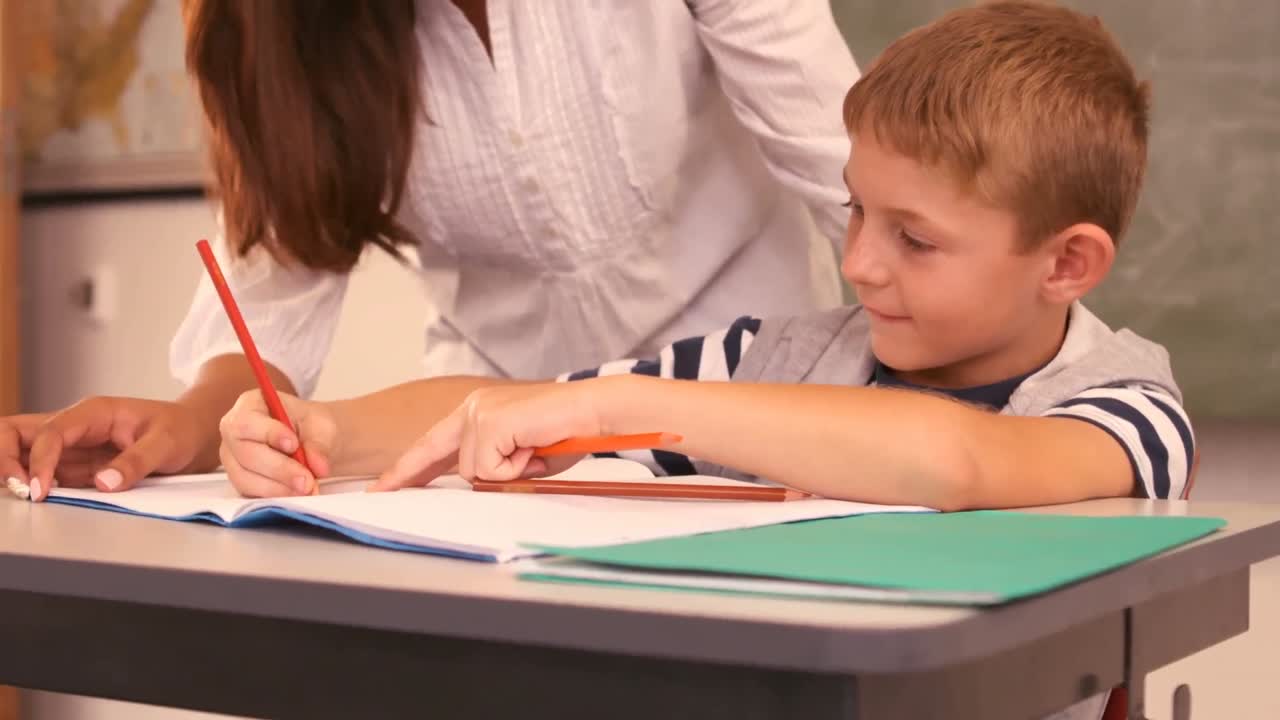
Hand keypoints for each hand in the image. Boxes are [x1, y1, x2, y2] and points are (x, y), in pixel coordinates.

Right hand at [0, 397, 208, 501]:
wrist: (194, 434)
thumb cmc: (181, 430)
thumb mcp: (167, 443)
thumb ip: (136, 461)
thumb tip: (104, 483)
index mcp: (93, 413)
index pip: (50, 432)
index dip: (39, 461)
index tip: (41, 490)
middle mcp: (75, 426)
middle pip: (16, 431)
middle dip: (6, 458)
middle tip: (21, 489)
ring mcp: (72, 446)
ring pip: (22, 449)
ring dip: (14, 470)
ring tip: (28, 495)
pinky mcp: (76, 465)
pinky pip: (43, 472)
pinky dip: (33, 483)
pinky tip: (40, 498)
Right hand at [219, 390, 337, 496]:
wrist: (315, 444)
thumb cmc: (313, 427)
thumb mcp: (322, 426)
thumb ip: (319, 444)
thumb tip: (318, 466)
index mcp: (250, 405)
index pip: (247, 422)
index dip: (268, 434)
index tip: (294, 444)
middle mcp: (234, 432)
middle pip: (245, 453)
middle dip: (278, 469)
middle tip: (307, 480)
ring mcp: (233, 459)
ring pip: (245, 478)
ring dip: (278, 487)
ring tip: (307, 489)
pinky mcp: (241, 481)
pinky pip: (250, 494)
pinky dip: (275, 496)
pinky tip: (297, 495)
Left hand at [371, 382, 603, 490]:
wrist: (593, 411)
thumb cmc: (568, 432)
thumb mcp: (523, 457)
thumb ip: (496, 467)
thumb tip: (480, 484)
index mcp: (478, 411)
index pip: (433, 444)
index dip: (408, 469)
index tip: (382, 488)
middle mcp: (473, 407)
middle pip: (454, 463)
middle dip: (471, 474)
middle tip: (472, 469)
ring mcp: (479, 413)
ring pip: (474, 470)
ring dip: (510, 471)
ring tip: (536, 450)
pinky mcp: (490, 422)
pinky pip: (490, 468)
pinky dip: (516, 468)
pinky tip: (535, 447)